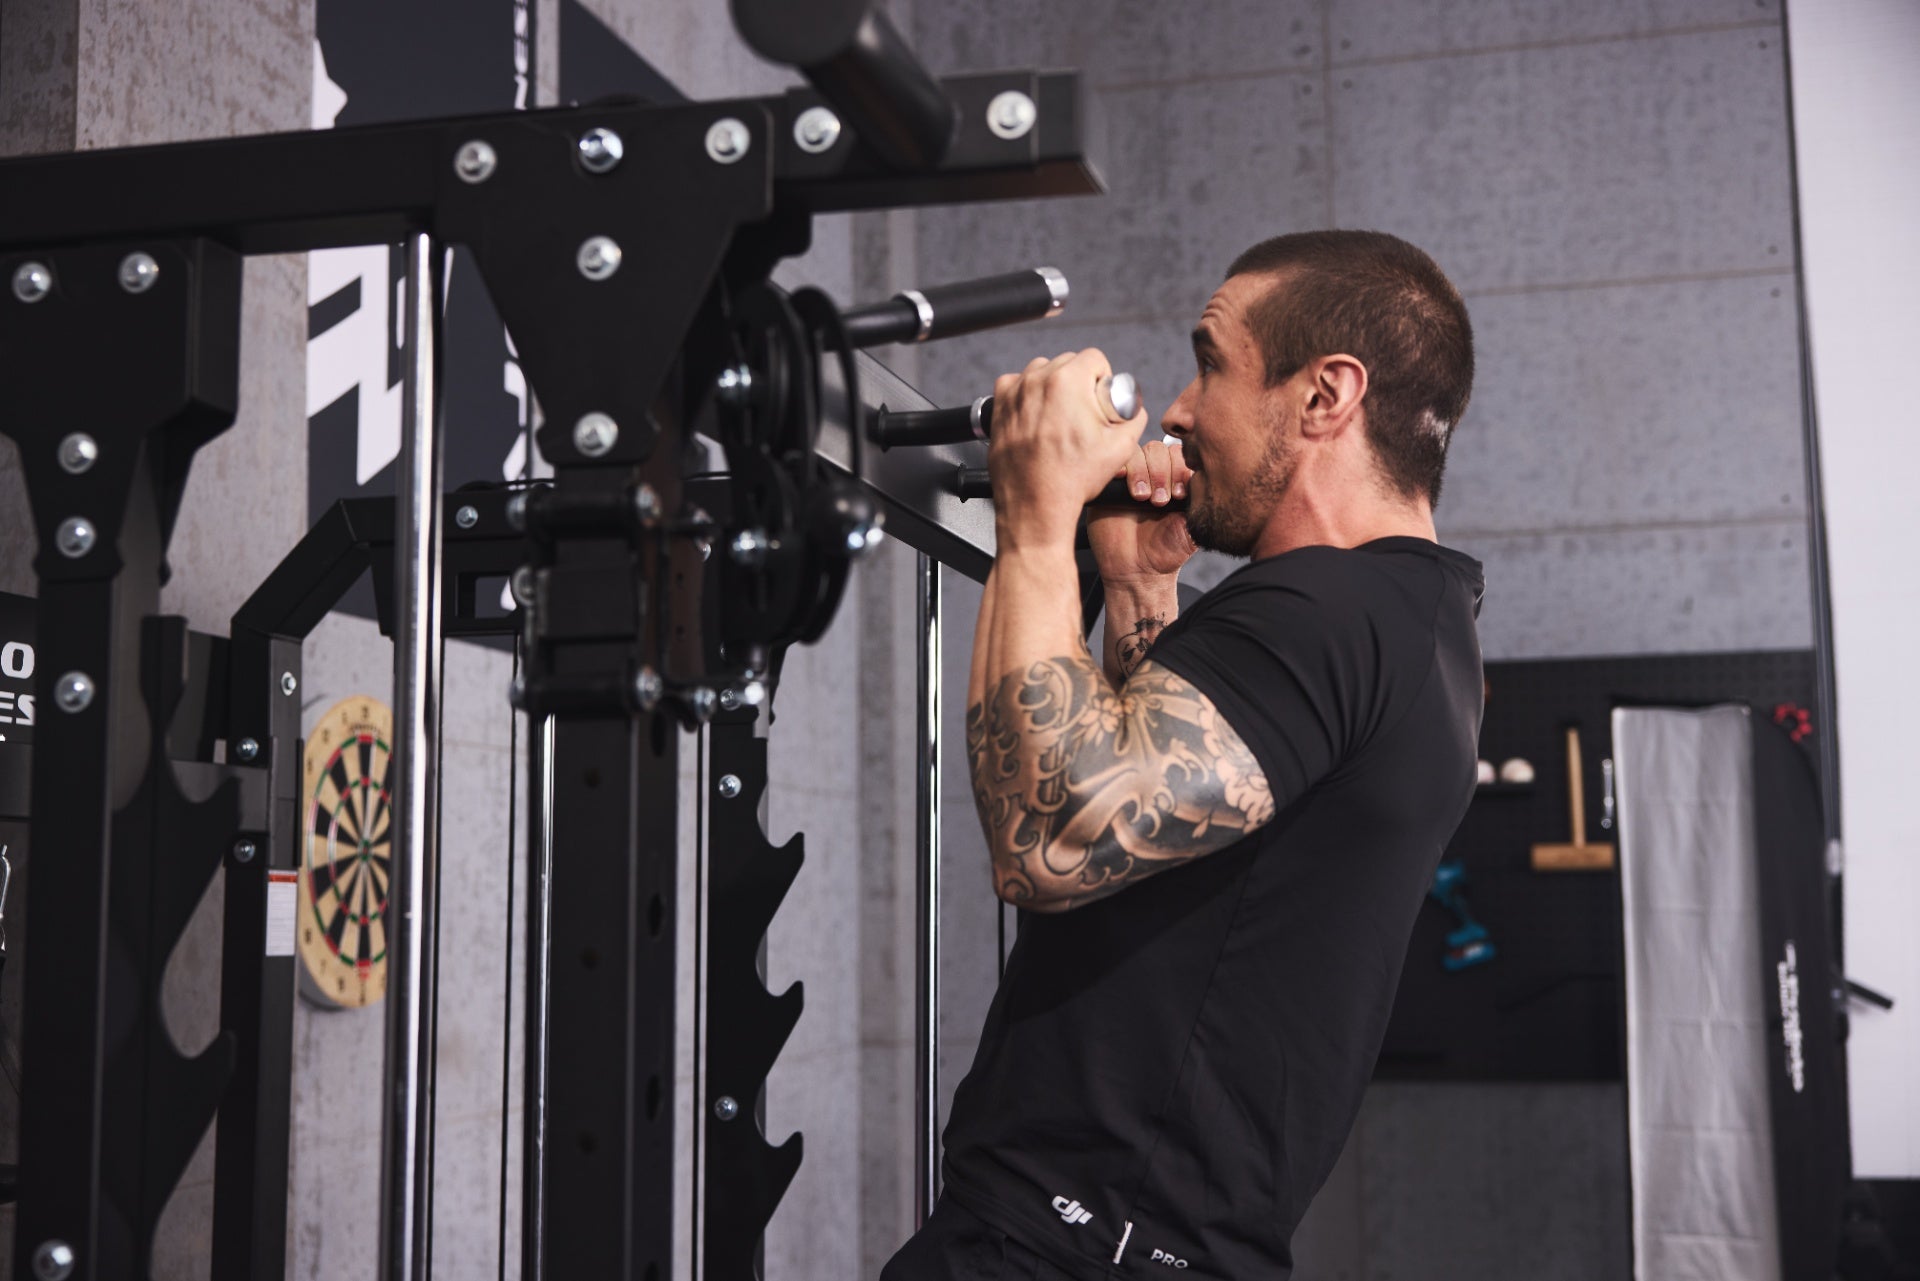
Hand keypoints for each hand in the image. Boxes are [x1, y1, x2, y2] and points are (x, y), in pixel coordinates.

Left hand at [986, 349, 1147, 547]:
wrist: (1035, 505)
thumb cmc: (1072, 479)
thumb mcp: (1120, 448)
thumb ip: (1135, 418)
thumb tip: (1134, 408)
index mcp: (1068, 382)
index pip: (1094, 358)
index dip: (1103, 377)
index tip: (1100, 396)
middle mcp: (1037, 380)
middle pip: (1067, 363)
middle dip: (1078, 382)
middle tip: (1082, 412)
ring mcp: (1014, 393)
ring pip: (1040, 372)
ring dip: (1052, 386)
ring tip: (1059, 416)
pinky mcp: (998, 407)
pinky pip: (1016, 386)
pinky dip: (1026, 396)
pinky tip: (1036, 417)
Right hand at [1087, 438, 1197, 583]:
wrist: (1138, 572)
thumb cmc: (1167, 551)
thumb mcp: (1191, 524)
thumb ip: (1197, 498)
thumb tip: (1197, 472)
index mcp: (1175, 481)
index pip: (1180, 455)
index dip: (1180, 469)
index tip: (1180, 494)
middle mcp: (1153, 476)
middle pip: (1158, 449)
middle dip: (1161, 472)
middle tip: (1160, 501)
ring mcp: (1130, 478)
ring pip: (1138, 453)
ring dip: (1142, 472)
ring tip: (1143, 499)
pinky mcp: (1109, 486)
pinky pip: (1114, 463)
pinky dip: (1121, 468)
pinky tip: (1124, 483)